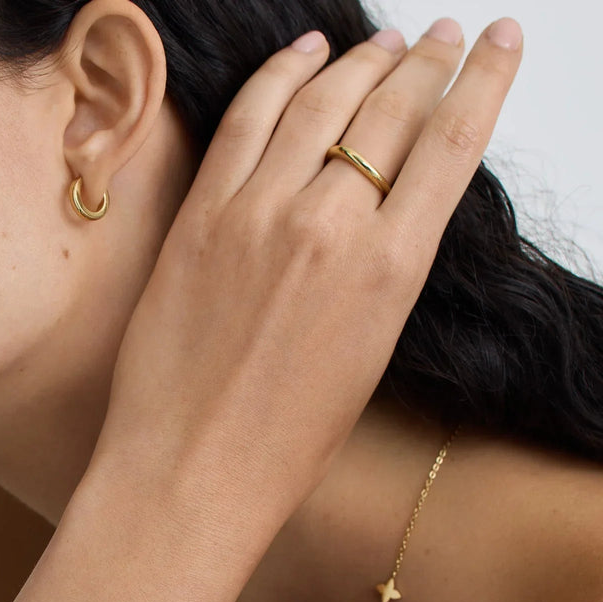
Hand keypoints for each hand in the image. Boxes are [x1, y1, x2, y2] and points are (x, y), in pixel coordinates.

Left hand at [91, 19, 521, 548]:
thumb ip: (381, 273)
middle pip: (391, 110)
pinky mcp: (201, 218)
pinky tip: (302, 53)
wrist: (193, 471)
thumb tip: (384, 210)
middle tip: (440, 36)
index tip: (497, 40)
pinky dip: (279, 76)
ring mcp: (258, 215)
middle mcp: (330, 227)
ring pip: (321, 102)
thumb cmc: (282, 442)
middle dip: (425, 62)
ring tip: (382, 41)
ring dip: (359, 60)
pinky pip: (246, 120)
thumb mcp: (366, 357)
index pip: (452, 143)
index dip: (482, 79)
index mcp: (390, 271)